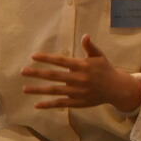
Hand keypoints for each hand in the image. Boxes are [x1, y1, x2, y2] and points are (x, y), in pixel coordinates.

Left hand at [21, 34, 140, 111]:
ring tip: (24, 88)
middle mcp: (78, 79)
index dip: (47, 59)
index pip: (61, 61)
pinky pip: (60, 103)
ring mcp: (77, 92)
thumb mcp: (100, 56)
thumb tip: (85, 36)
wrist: (117, 89)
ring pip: (54, 90)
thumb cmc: (106, 70)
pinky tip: (37, 104)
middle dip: (37, 73)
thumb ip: (90, 47)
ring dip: (39, 90)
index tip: (33, 56)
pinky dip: (49, 104)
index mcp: (82, 66)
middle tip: (23, 71)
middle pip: (54, 76)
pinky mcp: (77, 102)